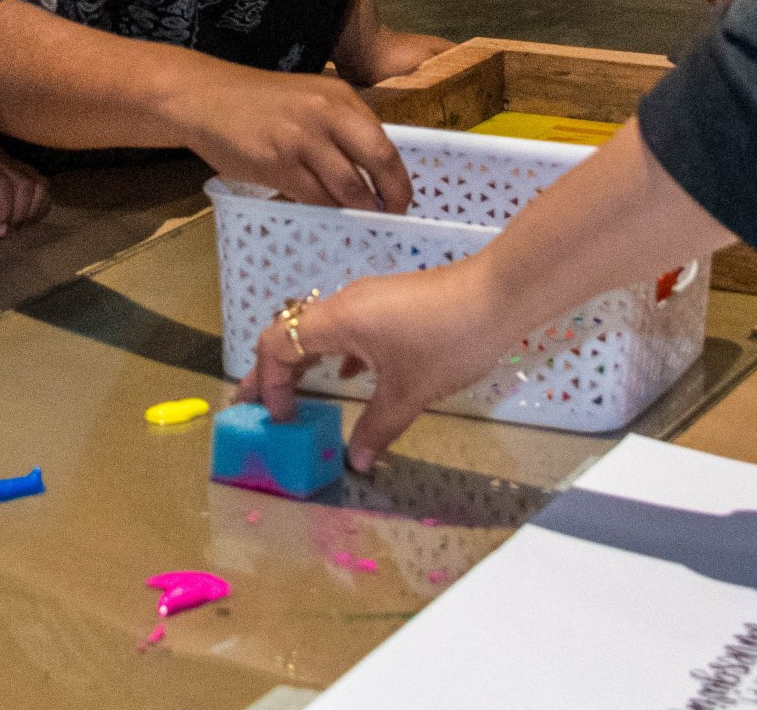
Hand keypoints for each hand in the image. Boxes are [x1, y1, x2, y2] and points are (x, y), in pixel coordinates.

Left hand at [0, 146, 49, 237]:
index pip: (2, 183)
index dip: (5, 211)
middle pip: (25, 183)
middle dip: (18, 214)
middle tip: (2, 234)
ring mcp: (12, 163)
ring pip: (39, 184)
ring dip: (31, 211)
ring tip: (12, 228)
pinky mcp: (21, 173)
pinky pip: (42, 188)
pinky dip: (37, 208)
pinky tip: (21, 222)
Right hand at [172, 62, 412, 211]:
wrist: (204, 97)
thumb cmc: (257, 101)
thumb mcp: (308, 97)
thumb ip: (339, 124)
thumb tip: (373, 166)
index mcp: (339, 96)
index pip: (383, 140)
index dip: (398, 174)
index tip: (403, 195)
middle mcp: (325, 114)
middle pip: (377, 161)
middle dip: (391, 194)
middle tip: (394, 213)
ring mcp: (301, 140)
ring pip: (347, 187)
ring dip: (359, 208)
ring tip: (362, 218)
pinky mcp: (276, 164)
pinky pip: (314, 197)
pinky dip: (326, 209)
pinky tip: (328, 213)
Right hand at [238, 257, 499, 470]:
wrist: (499, 294)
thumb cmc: (449, 339)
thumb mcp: (410, 392)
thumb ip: (377, 427)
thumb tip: (356, 460)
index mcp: (338, 320)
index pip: (277, 344)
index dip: (267, 381)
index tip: (277, 417)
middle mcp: (345, 304)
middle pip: (291, 334)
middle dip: (273, 372)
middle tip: (257, 406)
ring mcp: (369, 300)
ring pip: (321, 330)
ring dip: (306, 362)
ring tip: (298, 394)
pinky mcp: (390, 303)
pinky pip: (347, 328)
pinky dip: (337, 354)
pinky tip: (350, 377)